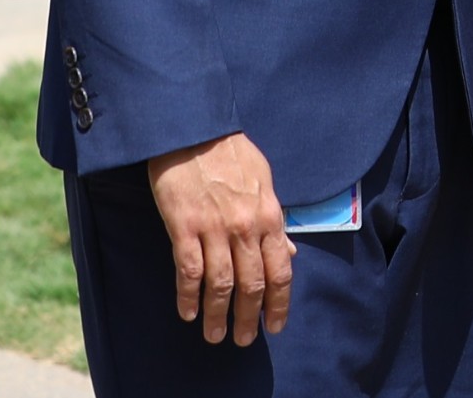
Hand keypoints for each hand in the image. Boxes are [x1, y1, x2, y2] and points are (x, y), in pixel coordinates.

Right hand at [146, 132, 290, 345]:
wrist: (195, 132)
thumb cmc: (232, 155)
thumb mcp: (265, 183)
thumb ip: (276, 221)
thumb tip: (289, 251)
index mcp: (270, 216)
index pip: (280, 269)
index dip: (279, 301)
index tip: (276, 325)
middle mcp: (247, 227)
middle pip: (253, 283)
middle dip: (251, 316)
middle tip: (245, 340)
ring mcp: (215, 228)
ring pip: (221, 283)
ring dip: (219, 314)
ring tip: (216, 336)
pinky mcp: (184, 227)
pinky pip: (188, 270)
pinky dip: (188, 296)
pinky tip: (188, 313)